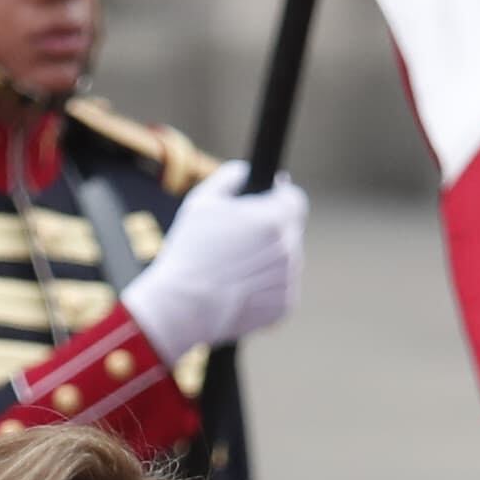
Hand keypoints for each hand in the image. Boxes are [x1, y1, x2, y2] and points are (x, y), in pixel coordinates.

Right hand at [120, 165, 306, 361]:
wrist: (184, 307)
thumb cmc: (190, 252)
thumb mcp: (203, 201)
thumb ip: (231, 177)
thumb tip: (247, 171)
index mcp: (274, 219)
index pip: (295, 199)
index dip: (280, 197)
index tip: (266, 202)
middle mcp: (289, 249)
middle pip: (291, 230)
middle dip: (272, 229)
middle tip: (241, 239)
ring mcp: (289, 281)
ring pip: (286, 261)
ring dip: (269, 258)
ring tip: (235, 266)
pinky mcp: (284, 307)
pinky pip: (281, 289)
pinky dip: (265, 287)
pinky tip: (239, 287)